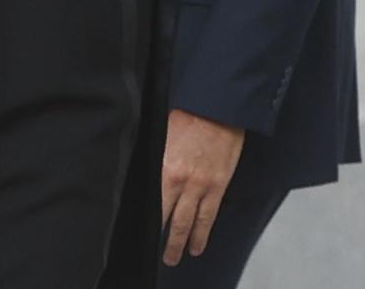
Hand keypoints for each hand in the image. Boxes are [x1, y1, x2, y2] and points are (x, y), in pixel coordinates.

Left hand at [159, 109, 245, 266]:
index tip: (145, 232)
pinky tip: (199, 244)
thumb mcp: (162, 134)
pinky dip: (203, 232)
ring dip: (183, 242)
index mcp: (164, 168)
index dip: (150, 221)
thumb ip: (157, 157)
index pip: (154, 204)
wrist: (219, 107)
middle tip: (164, 256)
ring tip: (178, 256)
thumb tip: (150, 172)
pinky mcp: (219, 186)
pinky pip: (209, 216)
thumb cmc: (190, 114)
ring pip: (191, 223)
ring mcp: (201, 186)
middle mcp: (182, 182)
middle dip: (167, 241)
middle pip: (171, 220)